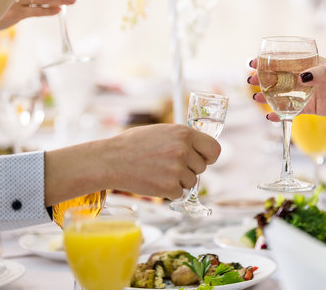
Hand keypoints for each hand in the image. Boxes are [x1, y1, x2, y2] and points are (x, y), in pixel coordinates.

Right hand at [105, 124, 220, 199]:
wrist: (111, 160)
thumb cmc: (134, 144)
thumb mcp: (162, 131)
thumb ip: (182, 139)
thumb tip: (201, 149)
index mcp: (184, 133)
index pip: (214, 148)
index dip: (209, 156)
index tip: (204, 159)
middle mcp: (183, 150)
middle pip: (202, 168)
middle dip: (189, 169)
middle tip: (168, 165)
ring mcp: (177, 169)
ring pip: (191, 182)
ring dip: (178, 181)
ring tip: (158, 172)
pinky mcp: (169, 187)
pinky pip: (180, 194)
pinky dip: (169, 191)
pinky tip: (154, 181)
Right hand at [248, 57, 325, 121]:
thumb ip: (322, 73)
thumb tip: (303, 77)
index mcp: (310, 63)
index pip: (285, 60)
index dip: (268, 61)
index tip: (254, 62)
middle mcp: (305, 77)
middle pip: (279, 77)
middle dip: (263, 78)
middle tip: (251, 81)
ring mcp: (306, 93)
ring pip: (281, 94)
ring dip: (267, 95)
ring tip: (256, 98)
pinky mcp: (310, 108)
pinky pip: (291, 110)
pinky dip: (280, 113)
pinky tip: (270, 116)